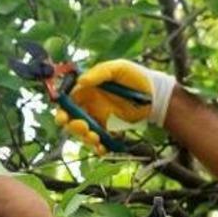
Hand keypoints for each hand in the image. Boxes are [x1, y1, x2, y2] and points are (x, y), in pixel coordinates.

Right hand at [56, 59, 174, 152]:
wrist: (156, 94)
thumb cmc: (136, 76)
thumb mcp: (118, 68)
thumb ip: (100, 73)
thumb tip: (81, 82)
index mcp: (87, 90)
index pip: (67, 102)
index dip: (62, 111)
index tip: (63, 118)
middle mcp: (90, 105)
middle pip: (72, 120)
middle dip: (73, 127)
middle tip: (84, 128)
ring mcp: (99, 118)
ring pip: (84, 133)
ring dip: (85, 138)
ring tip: (96, 138)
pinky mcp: (110, 129)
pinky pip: (100, 140)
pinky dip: (98, 147)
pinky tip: (102, 148)